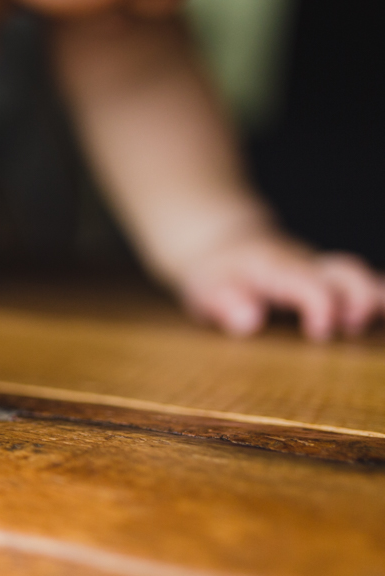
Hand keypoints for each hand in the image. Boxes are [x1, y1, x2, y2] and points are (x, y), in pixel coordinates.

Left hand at [175, 229, 384, 340]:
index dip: (320, 306)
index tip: (320, 333)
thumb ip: (227, 303)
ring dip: (374, 298)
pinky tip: (381, 316)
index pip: (307, 283)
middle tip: (355, 327)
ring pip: (357, 276)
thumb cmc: (220, 272)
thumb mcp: (209, 288)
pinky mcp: (327, 279)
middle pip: (345, 272)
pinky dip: (376, 296)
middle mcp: (306, 266)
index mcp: (277, 269)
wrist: (228, 243)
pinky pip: (358, 283)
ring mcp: (320, 271)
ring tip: (380, 323)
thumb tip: (250, 322)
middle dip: (360, 298)